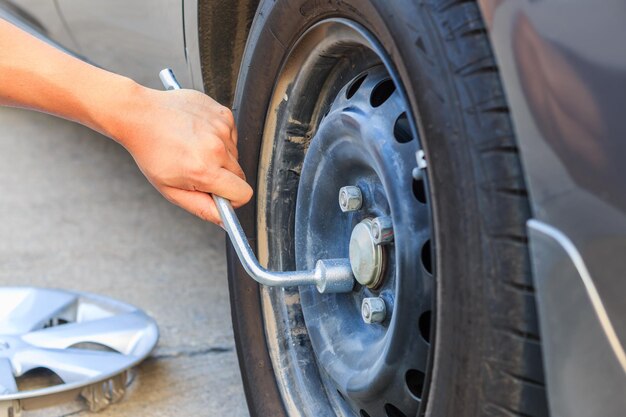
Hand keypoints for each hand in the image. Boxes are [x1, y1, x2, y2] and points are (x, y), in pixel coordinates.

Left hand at [111, 86, 252, 224]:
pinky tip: (198, 134)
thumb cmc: (151, 152)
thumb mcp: (170, 190)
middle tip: (198, 169)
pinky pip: (231, 136)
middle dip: (223, 177)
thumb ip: (201, 208)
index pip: (243, 194)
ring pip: (235, 155)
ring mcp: (222, 128)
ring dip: (220, 156)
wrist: (140, 114)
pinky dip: (219, 138)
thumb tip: (224, 221)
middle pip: (240, 175)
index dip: (232, 199)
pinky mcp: (223, 114)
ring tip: (194, 148)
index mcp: (205, 170)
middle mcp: (217, 148)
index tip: (218, 194)